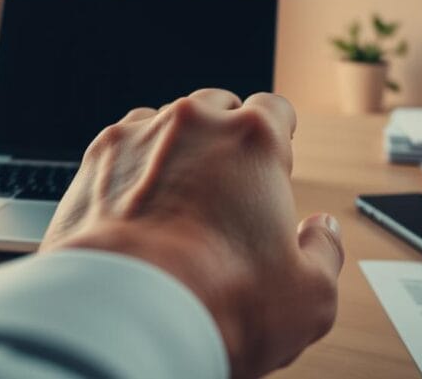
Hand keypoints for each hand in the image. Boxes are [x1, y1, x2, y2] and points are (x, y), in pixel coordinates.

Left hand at [40, 89, 343, 378]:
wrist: (122, 313)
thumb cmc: (217, 303)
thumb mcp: (308, 296)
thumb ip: (325, 252)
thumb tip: (324, 231)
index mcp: (255, 139)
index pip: (275, 109)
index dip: (278, 138)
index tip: (272, 167)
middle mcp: (195, 122)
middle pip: (219, 108)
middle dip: (225, 140)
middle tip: (226, 190)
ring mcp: (140, 134)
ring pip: (167, 122)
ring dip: (177, 149)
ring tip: (177, 201)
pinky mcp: (95, 158)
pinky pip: (123, 144)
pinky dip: (133, 166)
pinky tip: (137, 207)